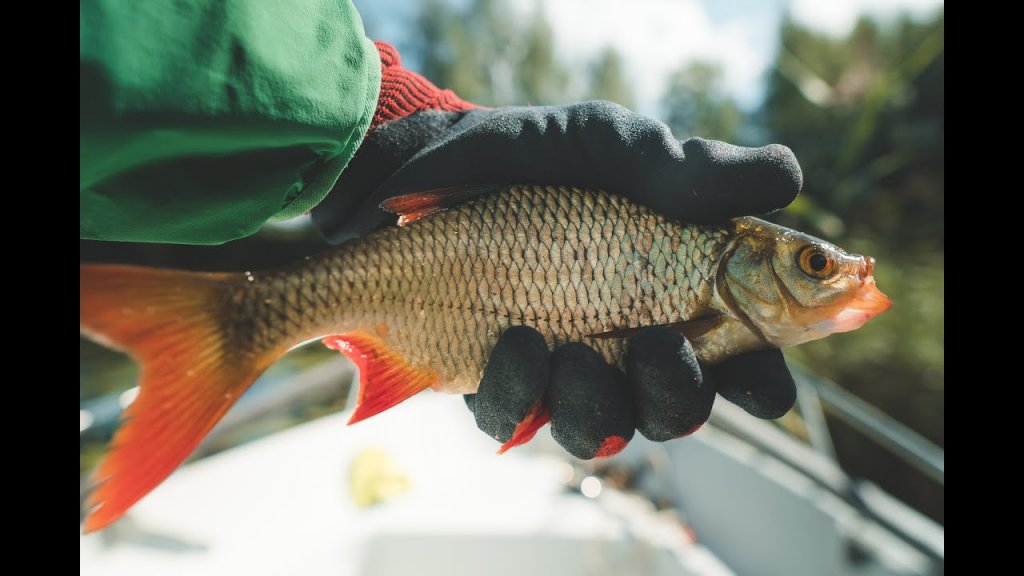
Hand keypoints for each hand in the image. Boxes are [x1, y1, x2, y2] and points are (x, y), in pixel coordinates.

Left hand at [313, 42, 801, 457]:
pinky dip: (521, 392)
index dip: (761, 378)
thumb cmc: (524, 151)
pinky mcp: (497, 379)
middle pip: (678, 411)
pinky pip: (519, 421)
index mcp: (671, 289)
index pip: (740, 353)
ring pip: (603, 430)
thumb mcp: (608, 147)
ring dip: (598, 403)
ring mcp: (560, 365)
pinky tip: (512, 341)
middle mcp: (624, 338)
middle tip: (656, 345)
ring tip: (572, 349)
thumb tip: (789, 179)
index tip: (761, 380)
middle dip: (677, 395)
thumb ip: (688, 170)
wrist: (416, 165)